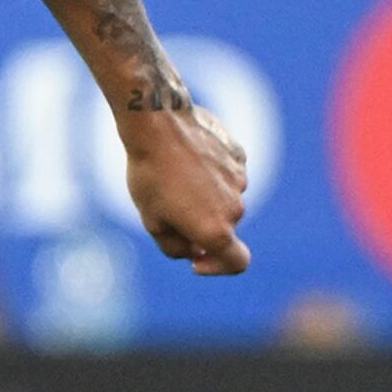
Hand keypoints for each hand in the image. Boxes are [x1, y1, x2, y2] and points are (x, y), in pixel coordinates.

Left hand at [119, 95, 252, 275]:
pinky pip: (226, 174)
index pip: (238, 262)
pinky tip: (186, 156)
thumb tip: (195, 251)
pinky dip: (210, 172)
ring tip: (173, 175)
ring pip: (223, 198)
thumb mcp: (152, 221)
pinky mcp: (239, 156)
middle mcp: (236, 208)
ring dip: (204, 195)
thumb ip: (175, 247)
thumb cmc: (150, 175)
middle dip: (200, 224)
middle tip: (166, 203)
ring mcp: (241, 180)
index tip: (197, 258)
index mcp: (216, 230)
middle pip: (223, 227)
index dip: (219, 267)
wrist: (158, 124)